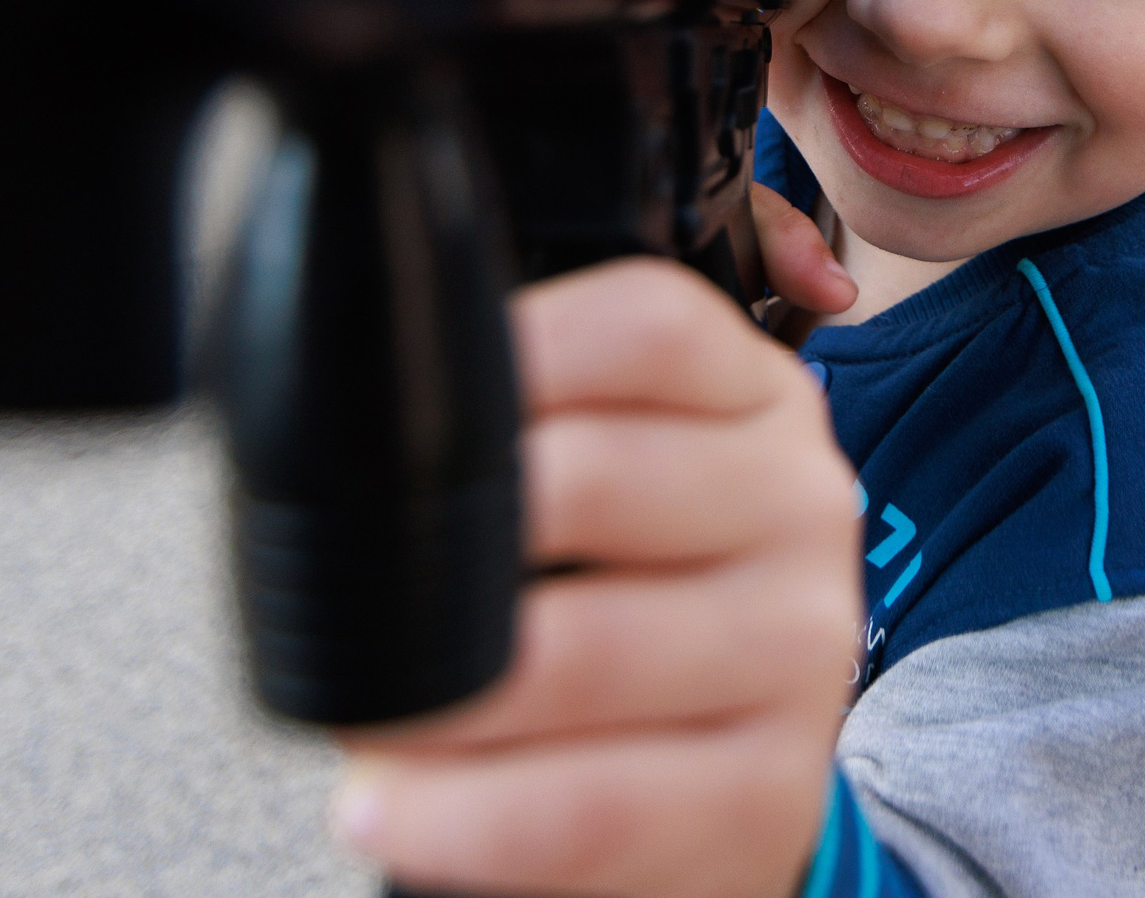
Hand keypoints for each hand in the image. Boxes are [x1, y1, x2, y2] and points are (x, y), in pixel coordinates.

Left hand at [332, 188, 861, 897]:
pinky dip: (468, 816)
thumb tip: (354, 418)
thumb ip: (524, 421)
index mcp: (751, 398)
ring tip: (362, 716)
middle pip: (593, 477)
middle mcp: (797, 504)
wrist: (717, 781)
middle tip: (342, 592)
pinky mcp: (777, 789)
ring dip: (436, 696)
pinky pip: (596, 806)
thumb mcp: (603, 484)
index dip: (518, 350)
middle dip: (437, 546)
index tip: (402, 408)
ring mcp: (802, 649)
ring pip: (584, 652)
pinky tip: (396, 806)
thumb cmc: (618, 604)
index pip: (647, 328)